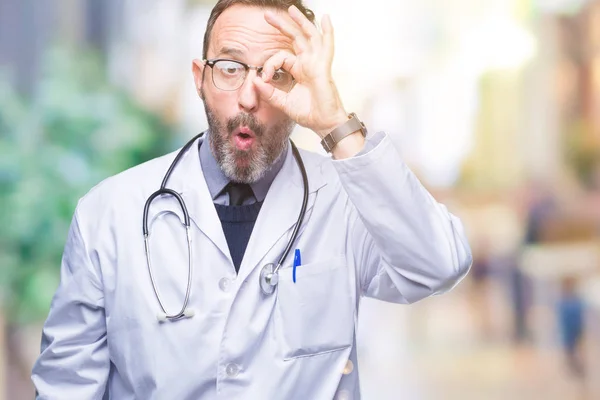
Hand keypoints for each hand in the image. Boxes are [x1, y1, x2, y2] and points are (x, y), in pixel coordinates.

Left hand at [253, 6, 347, 137]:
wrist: (323, 124)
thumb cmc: (308, 114)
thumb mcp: (283, 102)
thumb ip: (269, 92)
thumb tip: (255, 80)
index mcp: (298, 71)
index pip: (280, 58)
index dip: (269, 65)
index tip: (265, 78)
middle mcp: (307, 64)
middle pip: (294, 38)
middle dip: (282, 25)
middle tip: (267, 15)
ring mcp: (316, 63)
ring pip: (309, 36)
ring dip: (300, 22)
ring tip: (291, 9)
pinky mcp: (323, 67)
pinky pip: (327, 46)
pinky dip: (328, 32)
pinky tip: (326, 19)